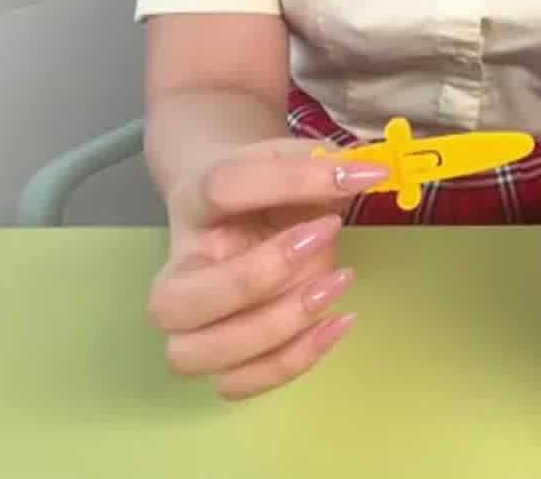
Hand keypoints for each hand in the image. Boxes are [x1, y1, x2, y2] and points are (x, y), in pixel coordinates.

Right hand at [146, 137, 388, 399]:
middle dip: (254, 278)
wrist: (231, 205)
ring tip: (334, 289)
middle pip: (172, 302)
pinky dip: (289, 361)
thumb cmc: (263, 186)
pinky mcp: (217, 356)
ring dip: (272, 329)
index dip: (294, 182)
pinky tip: (336, 323)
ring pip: (192, 354)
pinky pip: (236, 383)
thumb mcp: (287, 157)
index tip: (358, 178)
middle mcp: (177, 267)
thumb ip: (322, 163)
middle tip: (324, 239)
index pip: (222, 189)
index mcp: (192, 202)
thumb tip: (368, 173)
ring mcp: (190, 321)